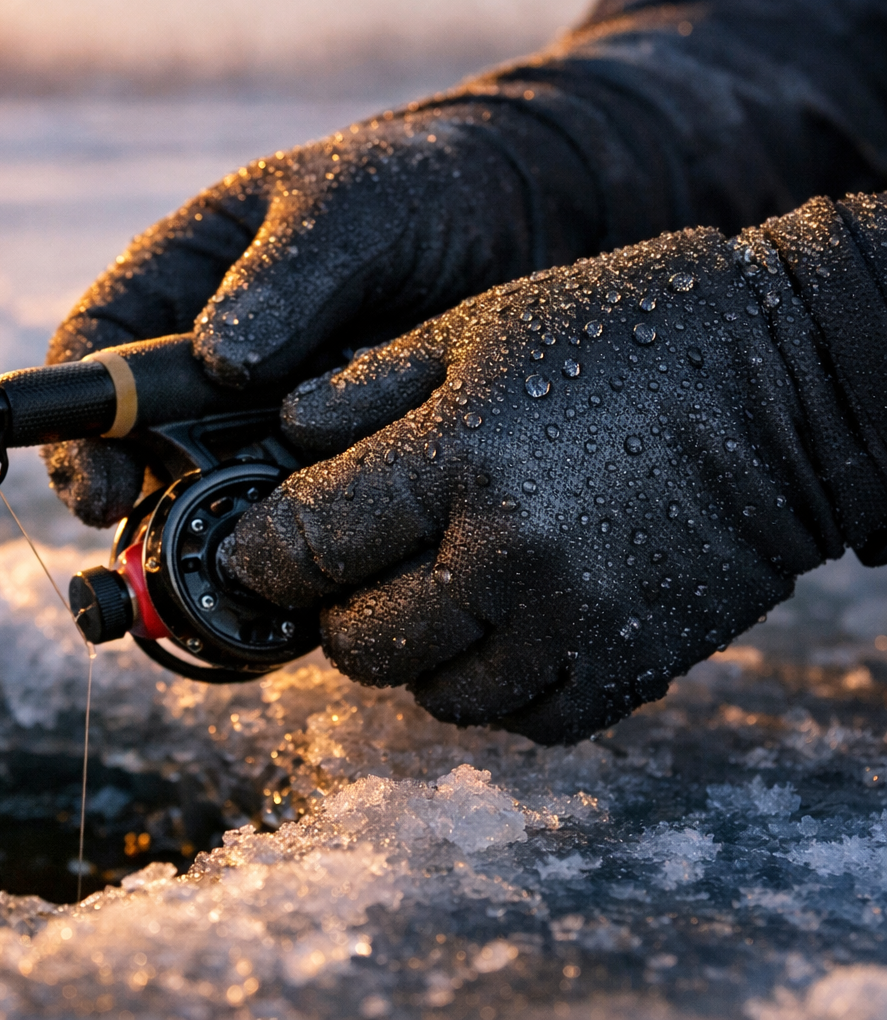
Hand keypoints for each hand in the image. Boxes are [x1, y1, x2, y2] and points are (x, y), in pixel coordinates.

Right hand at [41, 105, 599, 525]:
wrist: (523, 221)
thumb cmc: (416, 189)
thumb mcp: (351, 208)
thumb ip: (287, 276)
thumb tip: (220, 360)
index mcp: (180, 285)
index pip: (93, 359)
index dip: (75, 431)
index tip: (101, 487)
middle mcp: (207, 365)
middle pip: (139, 451)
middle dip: (144, 512)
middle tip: (171, 555)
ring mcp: (264, 422)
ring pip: (213, 499)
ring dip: (223, 541)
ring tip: (255, 571)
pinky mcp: (326, 465)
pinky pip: (295, 521)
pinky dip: (301, 552)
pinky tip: (322, 577)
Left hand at [224, 223, 848, 743]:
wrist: (793, 383)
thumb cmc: (623, 335)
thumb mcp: (477, 328)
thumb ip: (364, 391)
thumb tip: (278, 445)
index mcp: (458, 458)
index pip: (307, 546)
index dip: (259, 559)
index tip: (252, 557)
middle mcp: (509, 555)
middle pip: (358, 641)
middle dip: (332, 613)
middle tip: (347, 575)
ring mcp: (574, 624)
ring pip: (434, 694)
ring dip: (413, 655)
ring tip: (434, 596)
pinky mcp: (632, 667)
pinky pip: (522, 719)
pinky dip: (494, 686)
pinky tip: (503, 627)